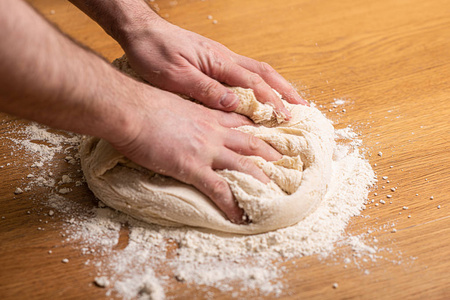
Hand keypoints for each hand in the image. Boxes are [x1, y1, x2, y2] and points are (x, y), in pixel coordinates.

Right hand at [111, 85, 281, 222]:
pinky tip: (239, 217)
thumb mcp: (175, 103)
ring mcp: (207, 149)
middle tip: (285, 165)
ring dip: (260, 181)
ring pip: (243, 166)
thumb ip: (188, 112)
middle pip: (251, 144)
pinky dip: (232, 204)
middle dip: (270, 155)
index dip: (257, 129)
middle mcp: (214, 131)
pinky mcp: (193, 167)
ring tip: (274, 195)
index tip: (270, 136)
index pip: (241, 122)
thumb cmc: (146, 104)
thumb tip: (184, 120)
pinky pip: (218, 189)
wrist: (131, 109)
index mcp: (209, 116)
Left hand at [119, 19, 307, 117]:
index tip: (285, 116)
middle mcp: (225, 58)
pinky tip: (260, 93)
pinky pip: (244, 72)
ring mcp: (221, 58)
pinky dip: (259, 83)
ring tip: (289, 100)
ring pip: (256, 71)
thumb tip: (234, 104)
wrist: (141, 32)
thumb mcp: (176, 76)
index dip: (271, 100)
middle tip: (302, 106)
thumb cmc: (154, 53)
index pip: (253, 83)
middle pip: (264, 73)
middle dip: (285, 90)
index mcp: (218, 62)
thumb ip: (205, 90)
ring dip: (276, 85)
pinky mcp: (214, 60)